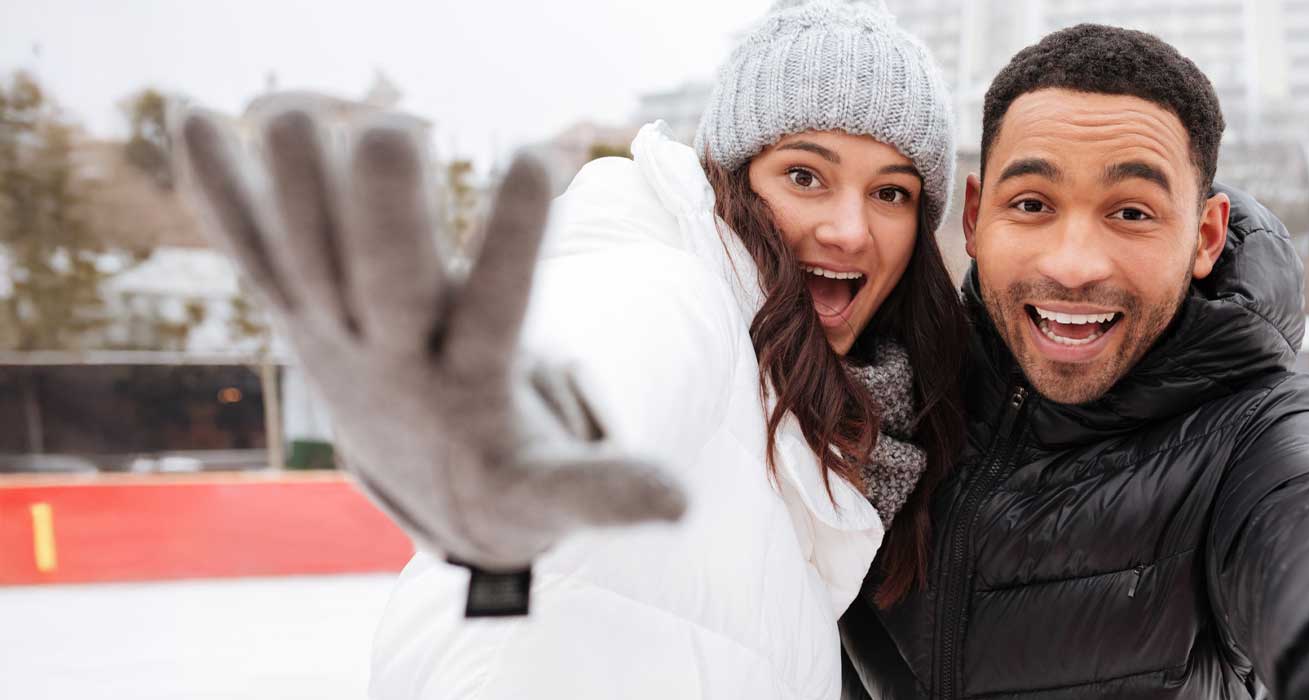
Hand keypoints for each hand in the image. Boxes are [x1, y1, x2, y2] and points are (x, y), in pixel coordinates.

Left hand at [176, 101, 685, 570]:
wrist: (427, 499)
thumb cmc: (512, 479)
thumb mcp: (557, 491)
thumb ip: (608, 489)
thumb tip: (682, 506)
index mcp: (469, 393)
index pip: (497, 313)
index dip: (516, 242)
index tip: (541, 157)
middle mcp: (393, 361)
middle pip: (384, 282)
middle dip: (383, 211)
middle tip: (392, 128)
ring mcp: (335, 334)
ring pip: (308, 260)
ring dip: (290, 188)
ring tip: (285, 110)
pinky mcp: (300, 314)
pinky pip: (252, 250)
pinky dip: (217, 191)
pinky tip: (190, 116)